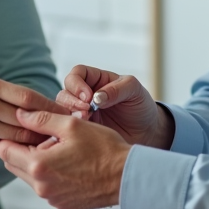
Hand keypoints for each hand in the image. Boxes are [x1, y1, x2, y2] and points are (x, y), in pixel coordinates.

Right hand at [0, 77, 66, 154]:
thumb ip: (15, 95)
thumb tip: (50, 107)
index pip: (28, 98)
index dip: (49, 106)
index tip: (66, 112)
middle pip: (25, 119)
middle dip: (47, 126)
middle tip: (65, 131)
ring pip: (18, 137)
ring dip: (37, 140)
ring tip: (53, 142)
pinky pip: (6, 149)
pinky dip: (20, 150)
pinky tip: (32, 150)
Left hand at [0, 108, 131, 208]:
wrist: (127, 177)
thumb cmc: (104, 150)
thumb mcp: (71, 126)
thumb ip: (41, 119)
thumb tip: (20, 114)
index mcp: (39, 165)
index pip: (5, 150)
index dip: (12, 136)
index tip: (25, 128)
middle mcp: (41, 187)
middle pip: (13, 164)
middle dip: (23, 149)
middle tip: (44, 137)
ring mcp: (51, 199)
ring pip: (29, 176)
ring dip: (37, 162)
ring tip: (60, 149)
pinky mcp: (62, 205)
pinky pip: (45, 187)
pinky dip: (50, 175)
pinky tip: (69, 164)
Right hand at [57, 65, 173, 149]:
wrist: (147, 132)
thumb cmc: (140, 106)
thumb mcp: (134, 91)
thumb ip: (117, 89)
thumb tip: (97, 97)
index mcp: (96, 80)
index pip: (77, 74)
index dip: (77, 83)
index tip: (88, 96)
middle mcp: (84, 95)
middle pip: (65, 92)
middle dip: (71, 101)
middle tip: (86, 112)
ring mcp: (81, 113)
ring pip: (62, 110)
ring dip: (69, 115)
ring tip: (85, 121)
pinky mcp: (81, 131)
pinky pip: (67, 128)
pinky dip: (69, 129)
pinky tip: (80, 134)